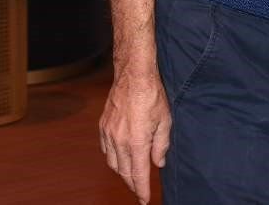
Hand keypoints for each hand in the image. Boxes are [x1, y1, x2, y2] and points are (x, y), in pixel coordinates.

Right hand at [100, 69, 170, 202]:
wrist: (133, 76)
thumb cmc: (153, 95)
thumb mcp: (165, 120)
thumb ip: (161, 145)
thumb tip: (158, 163)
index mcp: (136, 141)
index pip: (139, 173)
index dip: (141, 189)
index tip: (144, 200)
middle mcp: (119, 141)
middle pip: (124, 172)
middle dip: (132, 184)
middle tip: (140, 191)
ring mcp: (109, 134)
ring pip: (113, 163)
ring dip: (122, 173)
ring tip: (132, 177)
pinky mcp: (103, 127)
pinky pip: (106, 150)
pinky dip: (113, 159)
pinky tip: (120, 159)